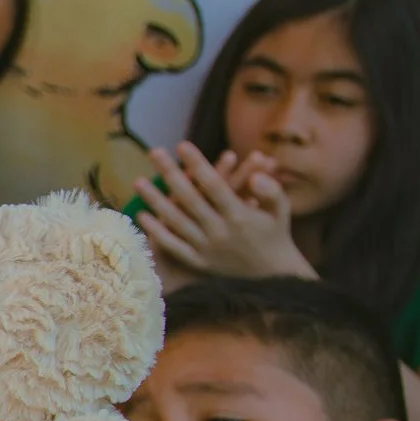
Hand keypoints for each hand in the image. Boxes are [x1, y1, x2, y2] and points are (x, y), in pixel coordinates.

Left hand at [135, 142, 310, 280]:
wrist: (272, 275)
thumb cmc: (275, 234)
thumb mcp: (280, 210)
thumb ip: (271, 190)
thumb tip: (256, 175)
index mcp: (240, 215)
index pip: (214, 185)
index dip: (198, 165)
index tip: (182, 145)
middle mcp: (220, 231)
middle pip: (190, 198)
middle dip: (171, 173)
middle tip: (154, 151)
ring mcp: (206, 247)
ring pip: (176, 221)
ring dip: (155, 200)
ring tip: (139, 181)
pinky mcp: (197, 261)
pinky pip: (172, 245)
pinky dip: (156, 231)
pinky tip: (141, 215)